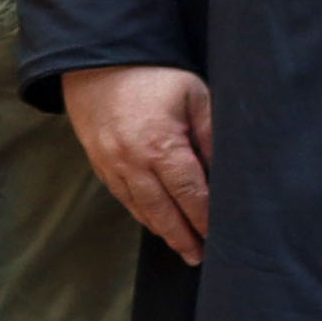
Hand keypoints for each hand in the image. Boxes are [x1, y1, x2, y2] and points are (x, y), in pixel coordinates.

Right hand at [67, 64, 213, 265]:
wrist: (98, 63)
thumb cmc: (153, 76)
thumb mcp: (194, 95)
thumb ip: (211, 134)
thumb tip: (223, 171)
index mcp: (161, 145)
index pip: (190, 193)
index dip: (205, 218)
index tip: (219, 235)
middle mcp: (133, 162)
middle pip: (163, 212)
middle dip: (184, 237)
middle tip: (200, 257)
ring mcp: (112, 165)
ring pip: (140, 209)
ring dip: (162, 231)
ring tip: (182, 247)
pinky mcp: (99, 163)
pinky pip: (122, 198)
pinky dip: (141, 214)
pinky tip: (155, 222)